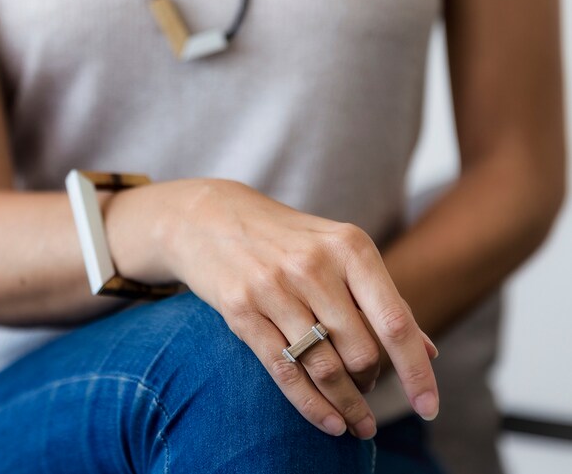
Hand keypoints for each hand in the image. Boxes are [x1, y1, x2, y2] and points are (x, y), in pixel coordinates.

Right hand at [165, 179, 439, 438]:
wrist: (209, 216)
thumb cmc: (286, 238)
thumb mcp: (339, 251)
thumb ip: (382, 297)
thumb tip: (428, 350)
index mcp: (349, 246)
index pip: (394, 321)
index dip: (417, 370)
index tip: (430, 407)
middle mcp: (313, 266)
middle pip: (361, 351)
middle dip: (372, 382)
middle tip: (369, 388)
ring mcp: (274, 288)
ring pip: (324, 367)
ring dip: (348, 404)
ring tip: (357, 421)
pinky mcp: (241, 310)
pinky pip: (285, 371)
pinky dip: (312, 406)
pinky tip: (329, 423)